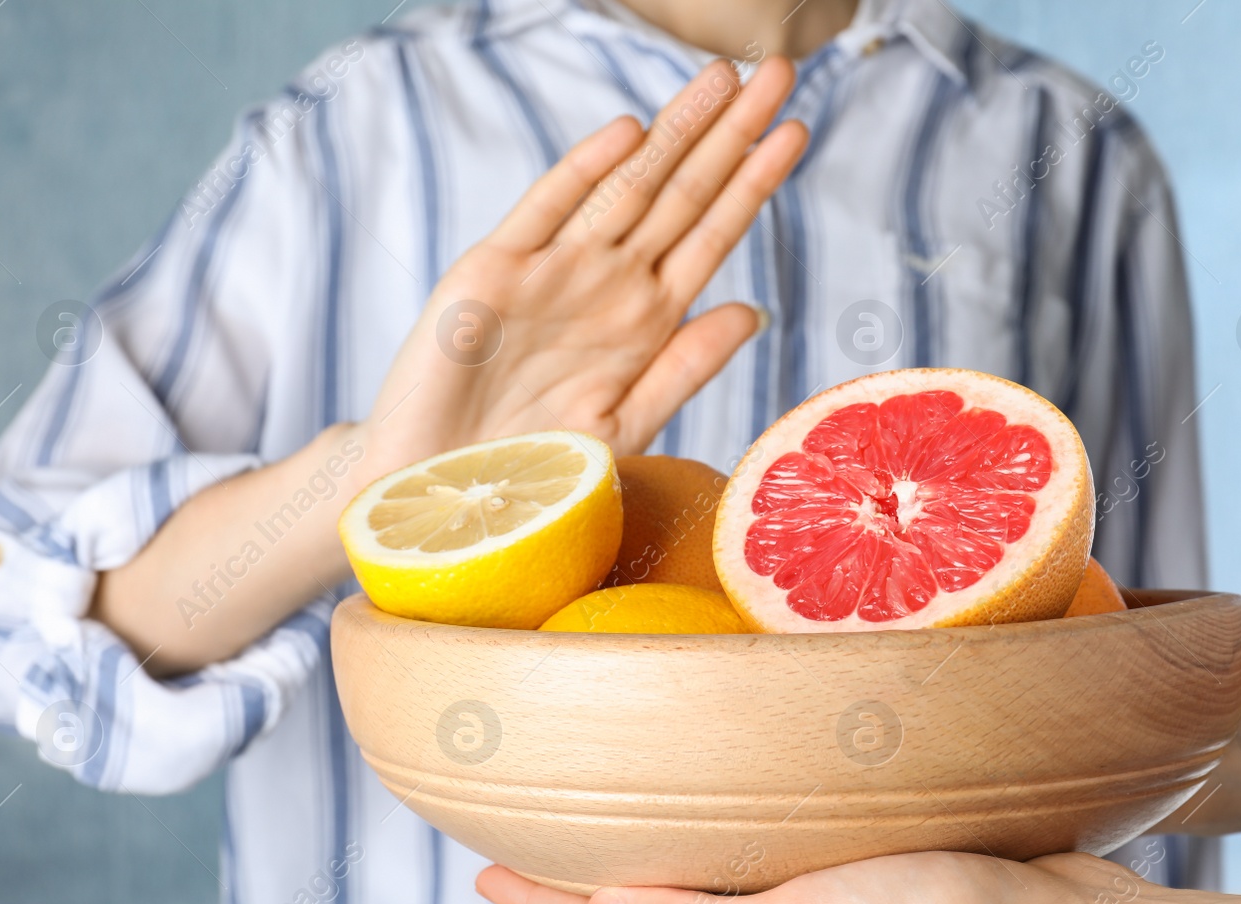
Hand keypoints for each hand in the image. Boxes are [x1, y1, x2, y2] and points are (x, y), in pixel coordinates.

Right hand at [354, 57, 808, 479]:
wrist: (443, 496)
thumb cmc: (532, 472)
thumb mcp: (623, 425)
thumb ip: (685, 368)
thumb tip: (753, 312)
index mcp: (644, 320)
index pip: (711, 235)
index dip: (754, 183)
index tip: (797, 132)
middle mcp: (605, 284)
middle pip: (681, 195)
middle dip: (730, 134)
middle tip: (780, 71)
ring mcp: (550, 272)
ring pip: (625, 188)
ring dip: (675, 133)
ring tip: (723, 78)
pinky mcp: (492, 274)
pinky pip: (546, 212)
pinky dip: (585, 171)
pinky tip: (629, 131)